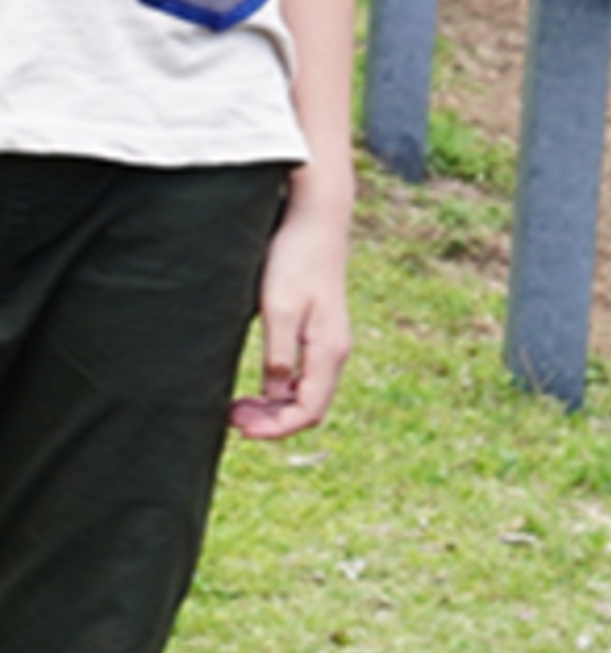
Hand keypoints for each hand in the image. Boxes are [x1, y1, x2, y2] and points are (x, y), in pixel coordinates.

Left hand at [229, 181, 352, 439]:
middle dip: (273, 422)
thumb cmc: (295, 258)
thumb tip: (274, 395)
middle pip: (309, 408)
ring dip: (276, 408)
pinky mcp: (320, 335)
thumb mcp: (279, 306)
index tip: (242, 429)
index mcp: (328, 352)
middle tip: (232, 418)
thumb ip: (278, 353)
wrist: (317, 222)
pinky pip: (305, 378)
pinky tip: (260, 386)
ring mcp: (330, 346)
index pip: (308, 410)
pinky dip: (282, 390)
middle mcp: (335, 354)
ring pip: (307, 395)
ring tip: (240, 406)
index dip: (277, 428)